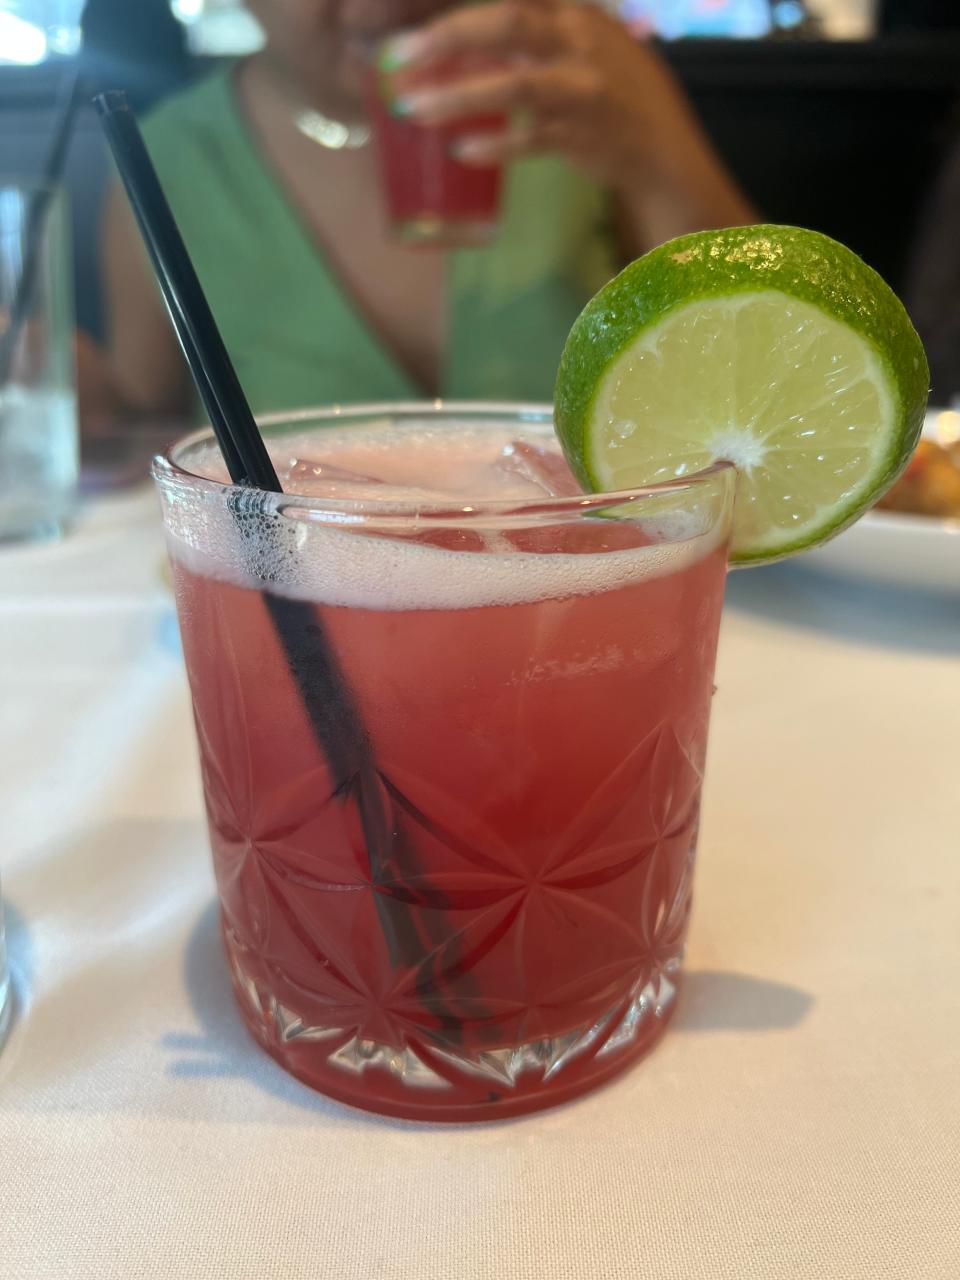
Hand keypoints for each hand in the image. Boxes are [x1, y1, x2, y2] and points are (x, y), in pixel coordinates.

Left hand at [383, 1, 754, 245]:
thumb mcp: (579, 47)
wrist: (664, 151)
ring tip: (414, 109)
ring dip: (460, 96)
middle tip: (397, 57)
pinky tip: (462, 150)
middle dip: (447, 37)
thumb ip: (530, 38)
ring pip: (516, 85)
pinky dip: (496, 145)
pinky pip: (532, 139)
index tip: (414, 23)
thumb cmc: (612, 94)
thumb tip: (457, 41)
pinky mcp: (586, 136)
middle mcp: (582, 41)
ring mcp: (586, 90)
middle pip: (507, 24)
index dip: (464, 5)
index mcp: (576, 11)